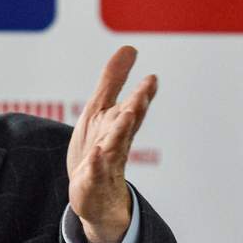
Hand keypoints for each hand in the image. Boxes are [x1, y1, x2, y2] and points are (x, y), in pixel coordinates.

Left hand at [67, 46, 156, 242]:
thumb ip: (114, 80)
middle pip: (127, 123)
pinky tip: (97, 155)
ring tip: (127, 116)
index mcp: (118, 124)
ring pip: (115, 146)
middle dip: (135, 109)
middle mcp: (115, 142)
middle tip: (142, 96)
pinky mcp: (91, 181)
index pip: (132, 106)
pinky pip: (95, 173)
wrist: (94, 194)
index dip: (141, 93)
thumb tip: (130, 48)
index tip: (151, 78)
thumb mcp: (101, 109)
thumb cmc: (98, 147)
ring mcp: (106, 163)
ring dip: (121, 131)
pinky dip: (97, 165)